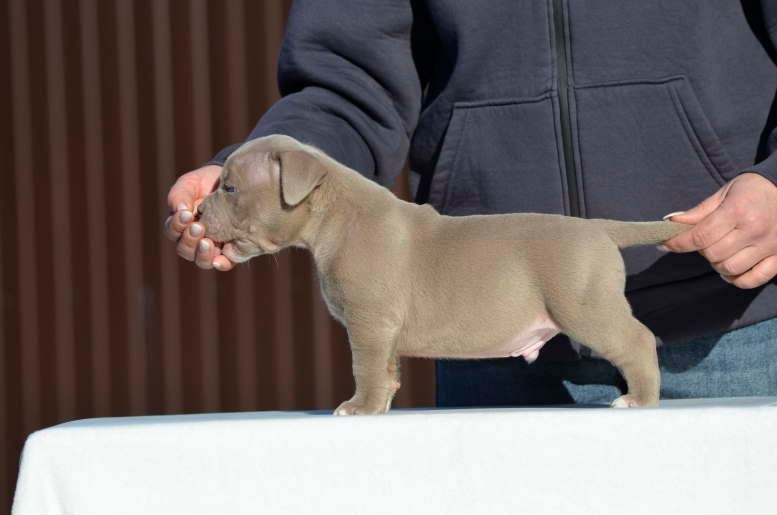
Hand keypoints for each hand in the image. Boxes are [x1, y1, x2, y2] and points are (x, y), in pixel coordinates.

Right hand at [164, 165, 235, 270]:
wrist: (237, 180)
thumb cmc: (209, 181)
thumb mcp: (192, 183)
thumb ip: (180, 195)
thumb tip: (180, 210)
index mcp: (182, 224)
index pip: (173, 231)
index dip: (177, 226)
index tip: (186, 214)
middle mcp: (195, 239)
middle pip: (185, 249)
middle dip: (189, 240)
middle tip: (198, 227)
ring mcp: (214, 246)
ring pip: (201, 260)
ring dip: (202, 254)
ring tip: (207, 242)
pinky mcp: (232, 251)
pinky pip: (224, 264)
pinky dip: (220, 264)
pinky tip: (218, 260)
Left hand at [662, 173, 776, 288]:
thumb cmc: (754, 189)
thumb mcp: (725, 193)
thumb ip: (698, 212)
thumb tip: (670, 222)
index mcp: (738, 211)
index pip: (699, 237)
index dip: (677, 243)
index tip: (665, 244)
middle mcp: (754, 230)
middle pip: (712, 255)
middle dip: (701, 250)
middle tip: (704, 240)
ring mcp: (769, 246)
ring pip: (729, 269)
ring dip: (717, 264)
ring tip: (719, 252)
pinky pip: (752, 280)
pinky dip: (737, 279)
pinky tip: (732, 269)